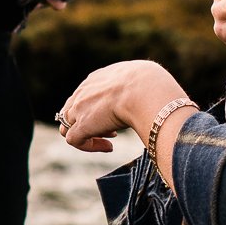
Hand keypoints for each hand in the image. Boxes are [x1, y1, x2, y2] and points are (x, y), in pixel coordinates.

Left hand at [55, 59, 183, 153]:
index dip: (98, 108)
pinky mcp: (82, 125)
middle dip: (90, 122)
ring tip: (109, 140)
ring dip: (88, 135)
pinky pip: (74, 140)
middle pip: (73, 110)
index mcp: (98, 77)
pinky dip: (88, 147)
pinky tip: (109, 147)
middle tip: (112, 130)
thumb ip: (141, 86)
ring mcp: (80, 108)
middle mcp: (84, 91)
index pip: (86, 94)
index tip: (116, 115)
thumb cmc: (153, 85)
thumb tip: (156, 95)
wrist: (146, 90)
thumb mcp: (143, 79)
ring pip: (69, 126)